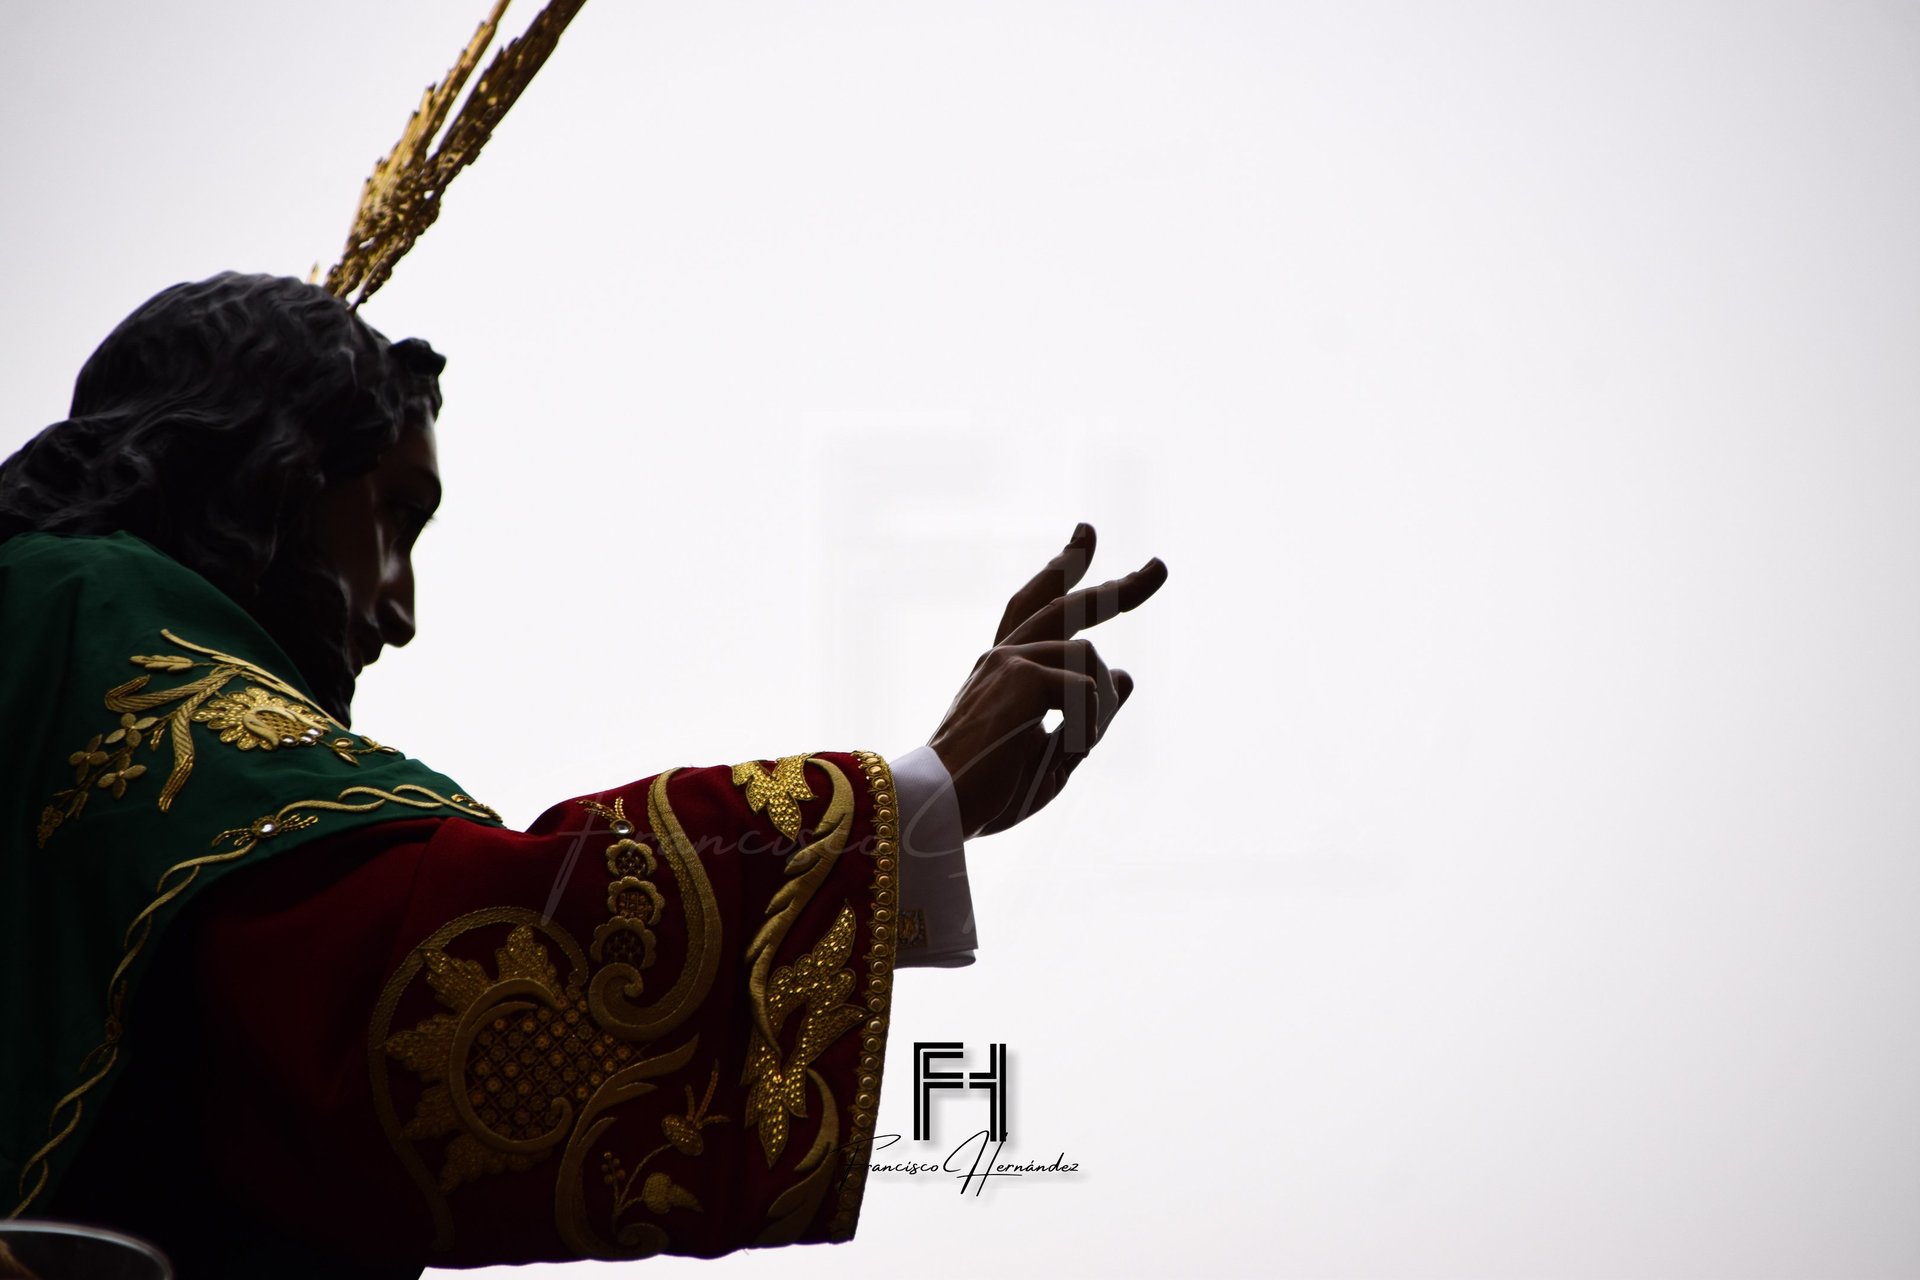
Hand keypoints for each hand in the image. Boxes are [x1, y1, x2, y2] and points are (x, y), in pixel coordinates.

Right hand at [928, 523, 1167, 836]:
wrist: (938, 810)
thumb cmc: (985, 795)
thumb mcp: (1056, 755)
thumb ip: (1090, 716)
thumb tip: (1127, 676)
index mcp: (1005, 672)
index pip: (1035, 607)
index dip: (1061, 572)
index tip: (1084, 541)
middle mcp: (1003, 656)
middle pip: (1064, 603)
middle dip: (1116, 586)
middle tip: (1160, 568)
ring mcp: (1008, 661)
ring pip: (1089, 657)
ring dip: (1099, 707)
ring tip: (1077, 748)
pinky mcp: (1018, 676)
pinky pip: (1086, 689)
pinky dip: (1088, 726)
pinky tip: (1067, 750)